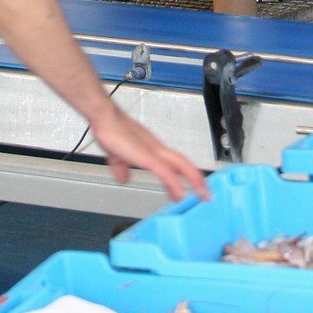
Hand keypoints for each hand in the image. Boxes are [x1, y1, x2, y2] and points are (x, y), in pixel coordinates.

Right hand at [90, 105, 208, 200]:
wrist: (105, 117)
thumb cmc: (111, 129)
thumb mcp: (116, 154)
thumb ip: (121, 166)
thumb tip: (124, 177)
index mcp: (152, 148)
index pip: (175, 162)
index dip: (186, 174)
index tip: (192, 187)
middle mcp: (157, 148)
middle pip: (184, 163)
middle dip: (197, 179)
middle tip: (207, 194)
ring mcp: (154, 151)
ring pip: (181, 165)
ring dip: (194, 181)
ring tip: (203, 195)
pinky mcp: (147, 156)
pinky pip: (166, 172)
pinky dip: (175, 184)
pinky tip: (181, 194)